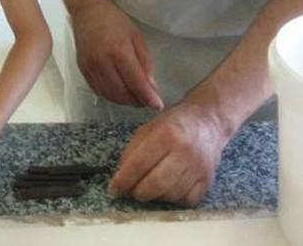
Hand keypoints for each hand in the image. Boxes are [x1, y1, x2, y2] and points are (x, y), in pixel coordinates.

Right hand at [73, 1, 162, 109]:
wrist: (87, 12)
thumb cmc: (114, 20)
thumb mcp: (137, 37)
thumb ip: (145, 63)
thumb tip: (151, 87)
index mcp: (118, 51)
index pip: (136, 83)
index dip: (148, 98)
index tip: (158, 105)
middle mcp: (102, 62)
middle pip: (122, 94)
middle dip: (138, 101)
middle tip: (148, 100)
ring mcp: (90, 68)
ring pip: (110, 95)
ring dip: (125, 101)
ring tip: (135, 96)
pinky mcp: (83, 70)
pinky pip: (98, 91)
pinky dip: (111, 96)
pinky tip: (119, 91)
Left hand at [109, 102, 228, 205]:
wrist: (208, 122)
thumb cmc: (174, 123)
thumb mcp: (149, 127)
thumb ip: (133, 149)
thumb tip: (121, 175)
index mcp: (166, 134)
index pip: (140, 163)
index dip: (124, 179)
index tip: (114, 188)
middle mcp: (184, 152)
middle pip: (156, 184)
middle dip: (138, 192)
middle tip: (130, 191)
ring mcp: (198, 168)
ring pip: (171, 195)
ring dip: (155, 196)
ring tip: (148, 188)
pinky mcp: (208, 181)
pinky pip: (187, 201)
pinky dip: (174, 200)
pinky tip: (167, 190)